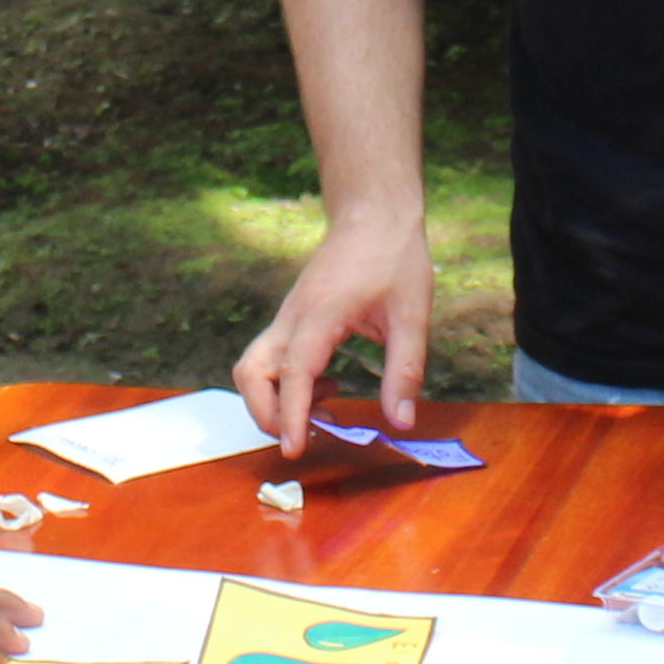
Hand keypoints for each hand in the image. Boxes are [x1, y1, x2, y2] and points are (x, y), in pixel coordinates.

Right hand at [230, 208, 431, 458]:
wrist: (373, 213)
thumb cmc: (394, 257)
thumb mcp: (412, 315)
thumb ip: (405, 370)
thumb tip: (401, 421)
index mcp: (319, 315)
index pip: (293, 373)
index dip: (290, 416)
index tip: (295, 450)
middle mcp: (293, 317)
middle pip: (251, 373)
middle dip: (267, 413)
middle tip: (308, 435)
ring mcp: (288, 316)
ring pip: (253, 366)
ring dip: (274, 399)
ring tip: (325, 408)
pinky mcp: (292, 317)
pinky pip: (271, 359)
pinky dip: (287, 383)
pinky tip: (328, 385)